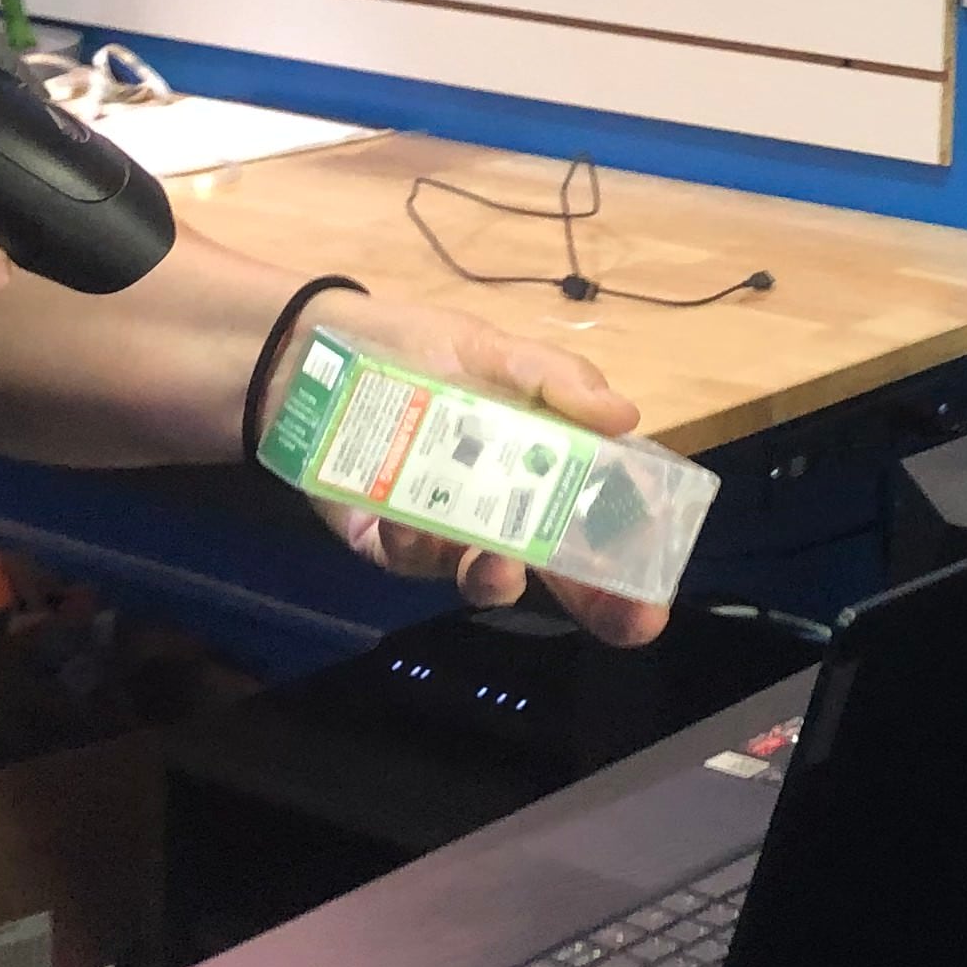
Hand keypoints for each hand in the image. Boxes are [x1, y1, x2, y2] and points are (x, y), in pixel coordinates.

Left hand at [288, 292, 665, 645]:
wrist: (315, 353)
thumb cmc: (419, 351)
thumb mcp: (494, 350)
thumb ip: (557, 379)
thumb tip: (626, 414)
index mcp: (539, 469)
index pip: (597, 530)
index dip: (626, 575)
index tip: (650, 607)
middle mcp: (499, 513)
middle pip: (554, 572)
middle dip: (590, 604)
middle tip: (617, 617)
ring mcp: (443, 534)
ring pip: (480, 576)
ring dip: (495, 575)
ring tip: (495, 557)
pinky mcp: (383, 542)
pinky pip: (408, 559)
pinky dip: (414, 542)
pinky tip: (406, 515)